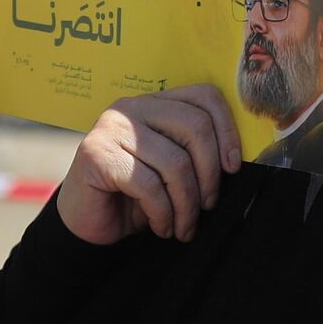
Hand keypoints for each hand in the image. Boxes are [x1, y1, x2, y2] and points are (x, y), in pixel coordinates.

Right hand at [55, 84, 241, 244]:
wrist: (86, 222)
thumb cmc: (133, 196)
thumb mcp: (170, 169)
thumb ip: (194, 152)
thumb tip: (236, 161)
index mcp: (153, 103)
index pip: (204, 96)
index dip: (227, 131)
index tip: (232, 169)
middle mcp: (130, 108)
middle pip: (194, 127)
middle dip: (209, 176)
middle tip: (208, 207)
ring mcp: (110, 128)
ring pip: (175, 162)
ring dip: (187, 205)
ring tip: (184, 227)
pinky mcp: (96, 154)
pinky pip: (148, 185)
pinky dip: (163, 213)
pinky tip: (162, 227)